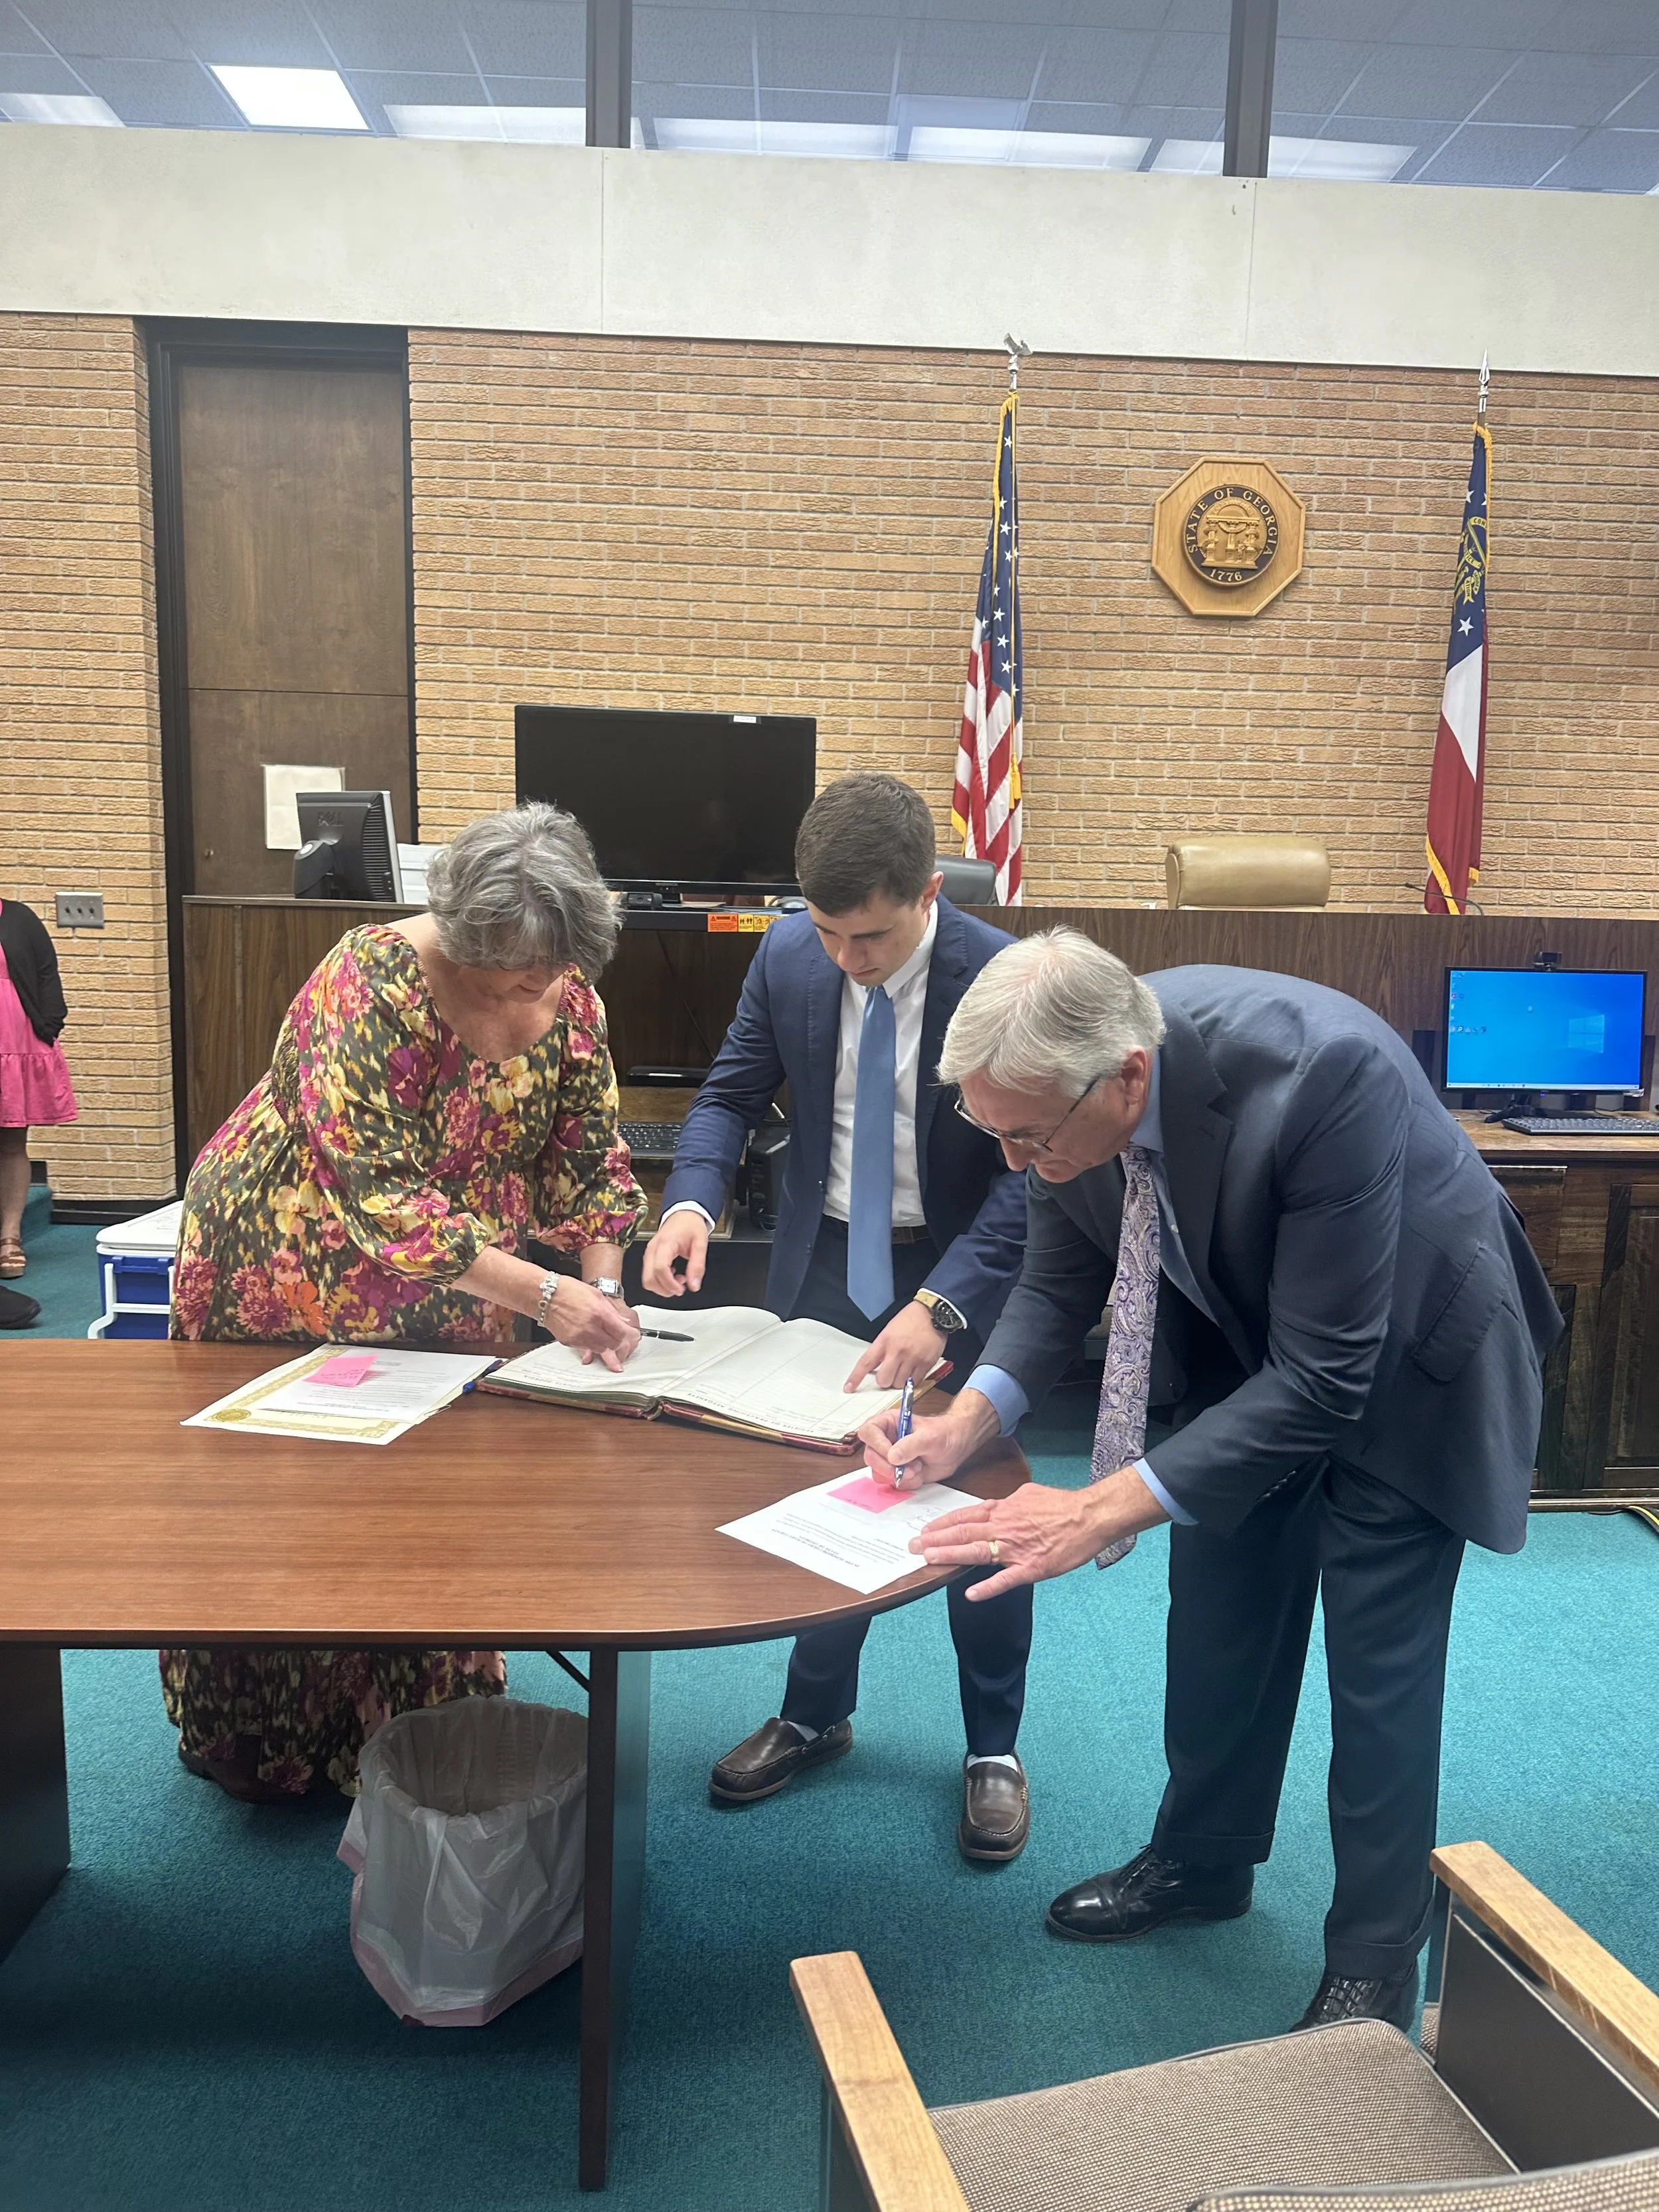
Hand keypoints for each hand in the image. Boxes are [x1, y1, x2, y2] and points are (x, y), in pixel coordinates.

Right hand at [546, 1279, 641, 1372]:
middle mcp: (589, 1327)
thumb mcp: (596, 1294)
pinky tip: (590, 1335)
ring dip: (606, 1344)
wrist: (545, 1295)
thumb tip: (623, 1321)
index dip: (630, 1335)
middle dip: (619, 1341)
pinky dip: (592, 1344)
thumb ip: (611, 1310)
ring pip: (601, 1349)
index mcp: (598, 1313)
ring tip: (604, 1336)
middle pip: (613, 1344)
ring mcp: (578, 1336)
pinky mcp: (569, 1342)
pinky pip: (586, 1348)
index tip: (633, 1335)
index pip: (621, 1331)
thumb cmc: (568, 1290)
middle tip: (620, 1337)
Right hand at [641, 1211, 708, 1297]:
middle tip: (681, 1287)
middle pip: (649, 1279)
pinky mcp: (649, 1256)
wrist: (683, 1214)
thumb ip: (697, 1266)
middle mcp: (652, 1249)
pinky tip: (673, 1275)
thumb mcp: (700, 1243)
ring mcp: (649, 1253)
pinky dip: (660, 1281)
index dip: (670, 1284)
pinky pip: (649, 1275)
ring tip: (679, 1280)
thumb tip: (694, 1286)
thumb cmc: (690, 1225)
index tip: (682, 1289)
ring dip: (662, 1286)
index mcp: (665, 1244)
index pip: (660, 1269)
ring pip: (647, 1280)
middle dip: (665, 1289)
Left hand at [844, 1302, 946, 1391]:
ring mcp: (912, 1358)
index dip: (856, 1377)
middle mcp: (897, 1351)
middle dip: (884, 1380)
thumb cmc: (910, 1319)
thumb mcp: (889, 1330)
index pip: (866, 1362)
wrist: (932, 1313)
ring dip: (898, 1381)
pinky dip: (912, 1381)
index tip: (849, 1387)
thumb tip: (875, 1367)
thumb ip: (882, 1349)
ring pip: (899, 1384)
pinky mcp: (926, 1363)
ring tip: (903, 1369)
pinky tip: (913, 1370)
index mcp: (885, 1341)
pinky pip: (915, 1382)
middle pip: (883, 1380)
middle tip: (889, 1373)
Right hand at [854, 1394, 996, 1493]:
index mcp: (887, 1423)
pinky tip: (919, 1473)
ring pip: (879, 1473)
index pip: (868, 1432)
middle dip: (891, 1467)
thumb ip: (911, 1444)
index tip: (894, 1456)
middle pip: (870, 1457)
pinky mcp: (895, 1472)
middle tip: (911, 1468)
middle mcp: (884, 1440)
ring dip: (900, 1476)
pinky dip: (907, 1482)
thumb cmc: (944, 1433)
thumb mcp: (930, 1436)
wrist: (956, 1446)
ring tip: (918, 1467)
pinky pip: (892, 1484)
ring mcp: (888, 1458)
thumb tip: (893, 1456)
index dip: (878, 1446)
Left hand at [910, 1464, 1167, 1600]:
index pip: (965, 1517)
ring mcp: (1016, 1548)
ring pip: (977, 1552)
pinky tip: (971, 1593)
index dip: (942, 1524)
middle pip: (963, 1533)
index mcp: (1003, 1509)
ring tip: (928, 1560)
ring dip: (950, 1556)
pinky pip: (1006, 1579)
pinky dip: (988, 1587)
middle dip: (935, 1539)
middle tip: (912, 1546)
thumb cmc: (1062, 1504)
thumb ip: (1008, 1503)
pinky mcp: (1032, 1567)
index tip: (923, 1530)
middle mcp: (1004, 1527)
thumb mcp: (1028, 1493)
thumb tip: (995, 1507)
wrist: (1089, 1516)